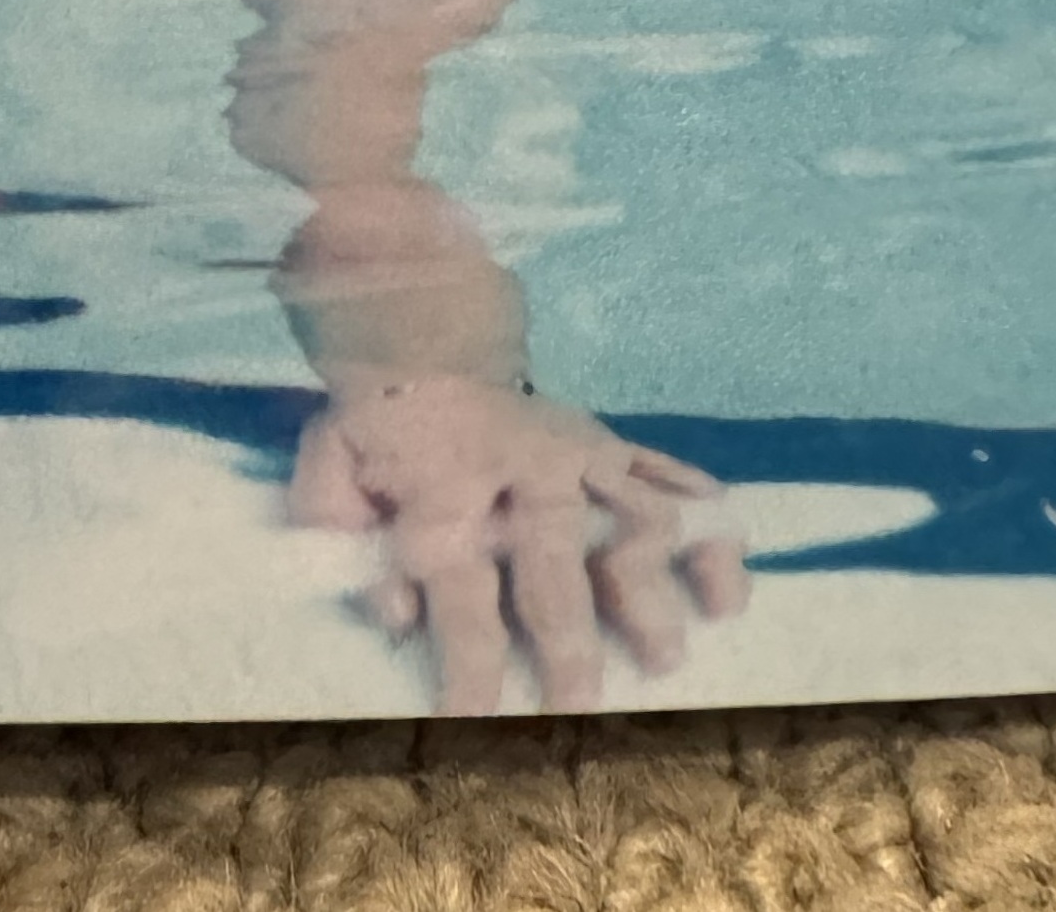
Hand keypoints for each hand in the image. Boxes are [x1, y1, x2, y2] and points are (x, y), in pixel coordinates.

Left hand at [290, 374, 748, 712]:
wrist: (422, 338)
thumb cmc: (380, 427)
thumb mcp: (330, 466)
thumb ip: (340, 530)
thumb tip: (395, 609)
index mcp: (446, 481)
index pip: (458, 582)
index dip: (467, 656)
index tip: (474, 718)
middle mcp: (523, 467)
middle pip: (555, 558)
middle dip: (568, 637)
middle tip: (581, 703)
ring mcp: (580, 450)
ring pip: (634, 518)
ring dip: (653, 590)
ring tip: (665, 657)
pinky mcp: (617, 442)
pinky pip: (677, 480)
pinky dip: (710, 533)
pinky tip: (725, 592)